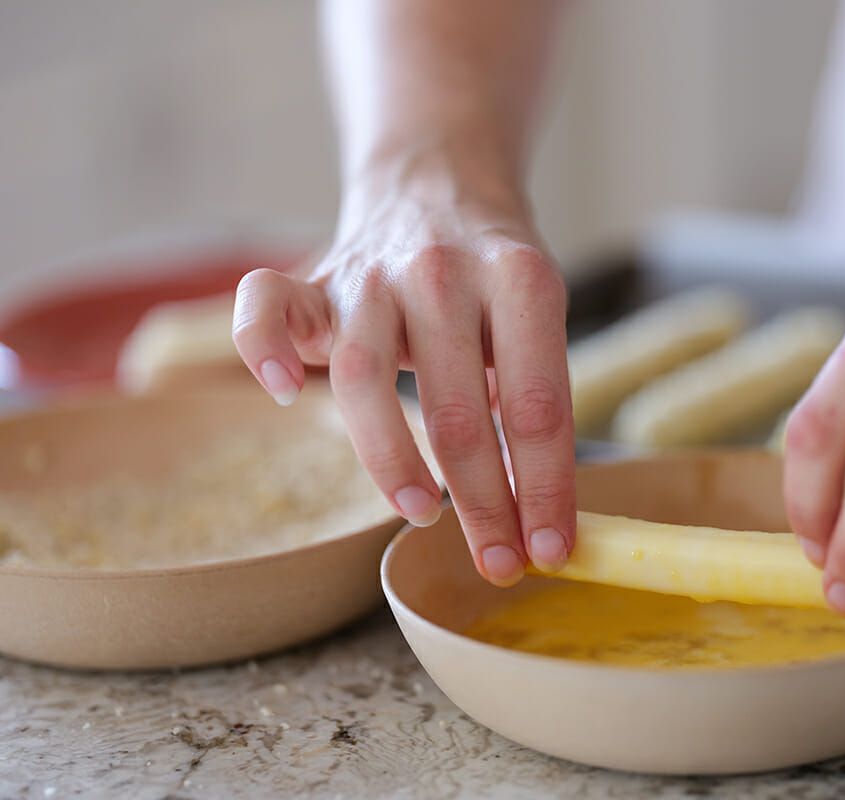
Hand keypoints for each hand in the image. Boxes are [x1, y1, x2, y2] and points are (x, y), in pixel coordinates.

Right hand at [232, 165, 574, 585]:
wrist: (438, 178)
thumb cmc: (493, 271)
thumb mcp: (537, 315)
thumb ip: (533, 395)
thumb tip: (537, 511)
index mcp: (520, 280)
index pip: (537, 406)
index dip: (546, 488)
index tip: (550, 550)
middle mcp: (443, 272)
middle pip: (459, 409)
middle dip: (483, 502)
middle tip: (498, 563)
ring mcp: (372, 273)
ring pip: (367, 377)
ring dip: (394, 460)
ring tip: (423, 514)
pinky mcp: (314, 278)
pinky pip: (266, 306)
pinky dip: (263, 348)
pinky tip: (287, 392)